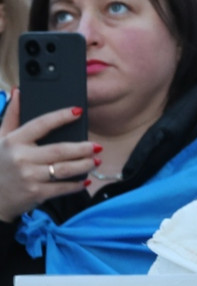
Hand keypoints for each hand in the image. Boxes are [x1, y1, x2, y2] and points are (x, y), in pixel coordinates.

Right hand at [0, 90, 97, 221]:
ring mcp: (30, 176)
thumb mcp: (0, 137)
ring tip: (96, 161)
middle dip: (83, 148)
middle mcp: (22, 157)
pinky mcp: (37, 193)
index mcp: (14, 141)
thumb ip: (11, 116)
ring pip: (65, 169)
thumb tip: (19, 92)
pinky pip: (63, 187)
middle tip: (97, 146)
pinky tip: (86, 179)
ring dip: (85, 165)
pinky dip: (77, 184)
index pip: (41, 124)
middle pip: (60, 150)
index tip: (78, 111)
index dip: (61, 116)